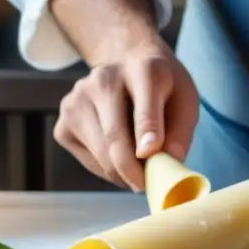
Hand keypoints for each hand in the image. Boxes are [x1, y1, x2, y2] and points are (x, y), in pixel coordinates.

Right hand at [53, 41, 198, 190]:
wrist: (128, 63)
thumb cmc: (162, 89)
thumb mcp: (185, 101)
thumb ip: (180, 132)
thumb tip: (167, 163)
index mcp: (143, 70)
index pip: (143, 107)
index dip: (147, 132)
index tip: (150, 155)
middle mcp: (104, 79)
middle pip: (115, 137)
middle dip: (134, 171)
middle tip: (149, 185)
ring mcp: (77, 100)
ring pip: (101, 155)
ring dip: (123, 173)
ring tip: (139, 166)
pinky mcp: (63, 124)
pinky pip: (88, 161)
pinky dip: (107, 169)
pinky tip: (118, 154)